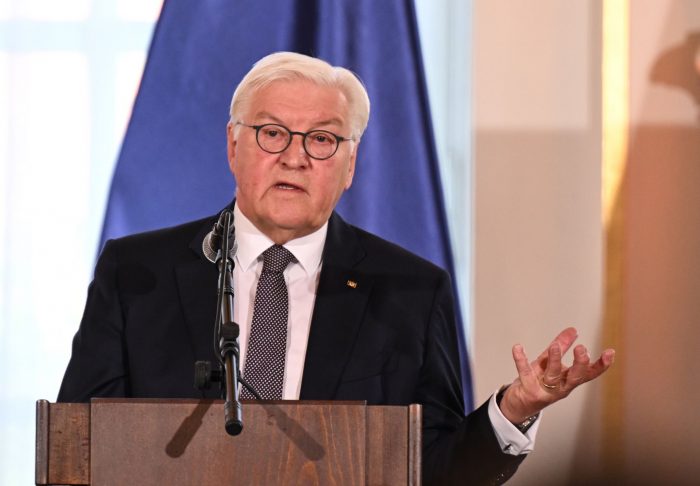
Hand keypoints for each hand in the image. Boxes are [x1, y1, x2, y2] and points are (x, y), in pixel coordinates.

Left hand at [499, 327, 614, 423]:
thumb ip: (562, 346)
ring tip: (555, 346)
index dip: (600, 365)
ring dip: (555, 360)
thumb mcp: (550, 362)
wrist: (519, 404)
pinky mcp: (529, 391)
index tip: (610, 352)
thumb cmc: (537, 381)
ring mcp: (545, 391)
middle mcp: (560, 387)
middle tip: (582, 349)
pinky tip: (518, 347)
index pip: (588, 374)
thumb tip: (573, 330)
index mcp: (568, 380)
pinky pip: (525, 373)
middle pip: (574, 378)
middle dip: (579, 365)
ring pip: (553, 376)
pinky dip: (521, 360)